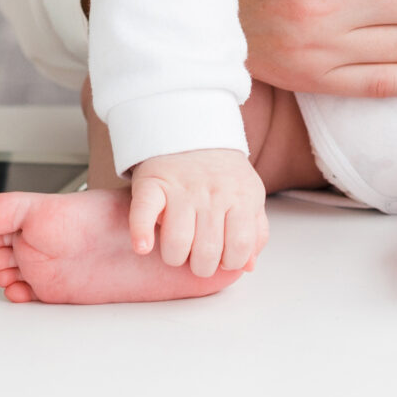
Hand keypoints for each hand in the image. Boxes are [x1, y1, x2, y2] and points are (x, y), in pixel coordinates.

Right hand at [128, 149, 267, 277]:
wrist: (191, 130)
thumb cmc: (221, 173)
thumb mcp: (248, 195)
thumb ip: (255, 230)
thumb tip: (249, 265)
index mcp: (242, 197)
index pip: (239, 246)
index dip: (230, 262)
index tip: (222, 258)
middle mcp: (213, 193)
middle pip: (207, 251)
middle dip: (201, 266)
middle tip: (197, 257)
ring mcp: (183, 188)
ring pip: (177, 243)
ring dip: (174, 257)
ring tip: (176, 250)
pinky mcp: (153, 183)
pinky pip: (144, 214)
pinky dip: (141, 234)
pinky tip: (143, 247)